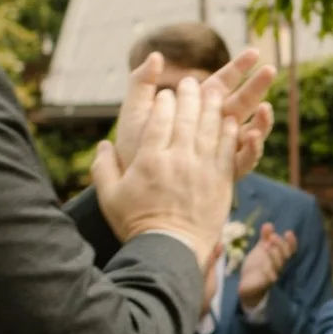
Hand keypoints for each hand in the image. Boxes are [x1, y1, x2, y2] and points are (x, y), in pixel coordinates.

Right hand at [92, 73, 240, 261]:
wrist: (170, 251)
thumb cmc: (136, 224)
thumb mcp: (109, 196)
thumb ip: (103, 167)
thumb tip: (102, 145)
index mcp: (150, 159)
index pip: (159, 119)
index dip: (163, 102)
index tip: (165, 93)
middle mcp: (178, 159)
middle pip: (187, 116)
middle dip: (189, 95)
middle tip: (190, 82)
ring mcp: (203, 168)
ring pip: (210, 127)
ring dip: (212, 105)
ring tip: (212, 91)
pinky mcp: (222, 180)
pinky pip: (227, 147)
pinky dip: (229, 131)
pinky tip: (230, 120)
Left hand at [112, 46, 275, 183]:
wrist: (132, 188)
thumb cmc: (132, 148)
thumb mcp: (134, 112)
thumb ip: (141, 84)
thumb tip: (155, 55)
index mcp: (196, 109)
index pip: (223, 83)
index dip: (239, 67)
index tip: (254, 52)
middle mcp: (212, 128)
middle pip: (242, 103)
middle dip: (258, 86)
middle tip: (270, 70)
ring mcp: (220, 150)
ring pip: (249, 131)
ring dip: (261, 120)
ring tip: (265, 109)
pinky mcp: (222, 173)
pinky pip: (243, 159)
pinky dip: (251, 149)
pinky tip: (252, 137)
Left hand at [236, 220, 294, 307]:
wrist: (248, 284)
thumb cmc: (257, 265)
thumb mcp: (261, 249)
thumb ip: (265, 238)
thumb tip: (268, 224)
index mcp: (279, 257)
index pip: (290, 250)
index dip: (291, 242)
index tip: (288, 232)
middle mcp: (279, 266)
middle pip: (285, 257)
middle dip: (281, 246)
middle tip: (273, 237)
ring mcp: (273, 276)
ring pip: (277, 266)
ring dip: (274, 256)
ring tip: (266, 246)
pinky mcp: (264, 284)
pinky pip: (269, 279)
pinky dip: (267, 272)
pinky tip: (262, 266)